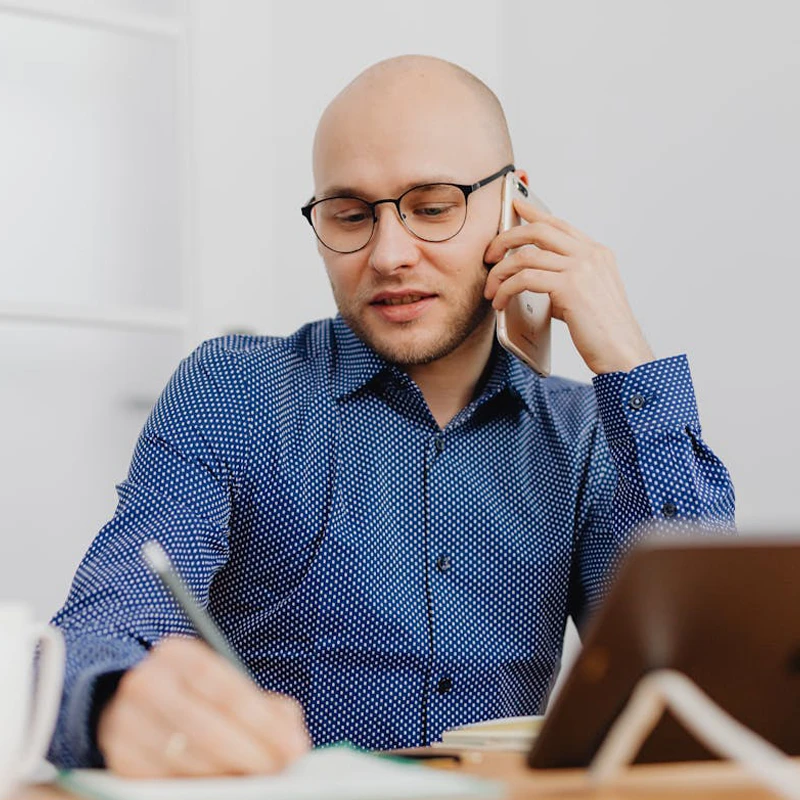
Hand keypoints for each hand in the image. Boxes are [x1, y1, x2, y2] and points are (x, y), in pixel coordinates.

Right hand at [97, 637, 309, 776]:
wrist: (136, 709)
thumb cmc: (199, 700)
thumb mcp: (230, 689)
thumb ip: (268, 710)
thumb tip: (294, 745)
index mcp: (178, 655)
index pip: (225, 688)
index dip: (263, 722)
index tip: (293, 748)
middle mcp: (146, 683)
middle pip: (203, 726)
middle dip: (248, 754)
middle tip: (279, 771)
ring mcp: (124, 722)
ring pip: (182, 758)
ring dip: (224, 778)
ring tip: (258, 785)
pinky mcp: (118, 759)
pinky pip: (160, 781)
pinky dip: (195, 790)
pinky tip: (222, 792)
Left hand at [483, 196, 653, 374]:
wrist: (622, 353)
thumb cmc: (603, 332)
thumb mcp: (585, 298)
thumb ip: (563, 282)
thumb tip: (531, 280)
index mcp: (597, 254)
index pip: (559, 225)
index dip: (534, 213)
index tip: (515, 205)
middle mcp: (590, 255)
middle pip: (539, 230)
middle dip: (506, 239)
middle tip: (489, 255)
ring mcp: (581, 268)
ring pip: (526, 255)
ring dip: (500, 272)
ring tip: (491, 289)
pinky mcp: (569, 287)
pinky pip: (524, 278)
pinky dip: (506, 289)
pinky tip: (500, 303)